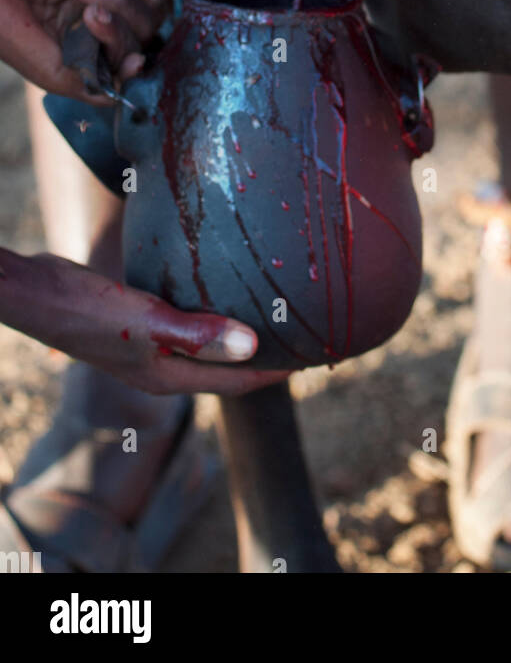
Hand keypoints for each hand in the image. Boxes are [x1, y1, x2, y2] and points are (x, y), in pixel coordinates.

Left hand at [0, 0, 165, 99]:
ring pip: (130, 54)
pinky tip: (104, 31)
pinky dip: (120, 65)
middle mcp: (86, 32)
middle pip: (141, 31)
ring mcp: (76, 56)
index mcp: (88, 1)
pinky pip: (109, 85)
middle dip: (131, 7)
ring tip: (91, 8)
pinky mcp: (63, 77)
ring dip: (120, 27)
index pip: (139, 9)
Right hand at [0, 250, 286, 394]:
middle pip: (226, 366)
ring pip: (208, 343)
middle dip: (264, 355)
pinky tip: (223, 287)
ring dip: (239, 332)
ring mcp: (148, 346)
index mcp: (169, 376)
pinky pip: (188, 322)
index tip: (315, 355)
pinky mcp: (138, 323)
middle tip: (304, 332)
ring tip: (274, 311)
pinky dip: (212, 312)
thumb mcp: (148, 322)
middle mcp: (162, 367)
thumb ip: (199, 335)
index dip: (276, 371)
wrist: (36, 294)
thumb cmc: (88, 310)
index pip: (237, 381)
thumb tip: (252, 346)